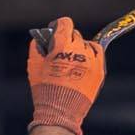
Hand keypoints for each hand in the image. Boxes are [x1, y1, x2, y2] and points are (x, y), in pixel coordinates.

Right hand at [26, 16, 105, 134]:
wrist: (60, 111)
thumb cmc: (44, 89)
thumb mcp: (34, 65)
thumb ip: (37, 47)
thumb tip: (41, 38)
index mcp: (62, 45)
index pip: (65, 23)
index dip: (58, 25)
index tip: (55, 30)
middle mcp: (79, 50)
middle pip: (75, 34)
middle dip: (67, 40)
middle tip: (60, 50)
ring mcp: (91, 60)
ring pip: (86, 44)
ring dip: (79, 47)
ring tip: (71, 59)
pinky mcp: (100, 70)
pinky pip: (98, 53)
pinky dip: (92, 52)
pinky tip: (85, 57)